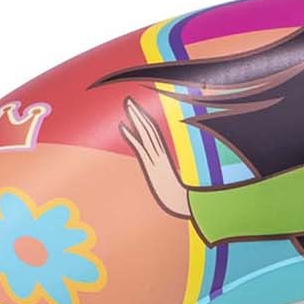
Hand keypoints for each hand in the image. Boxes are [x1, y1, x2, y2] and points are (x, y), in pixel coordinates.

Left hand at [120, 97, 191, 218]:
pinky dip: (132, 136)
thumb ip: (168, 181)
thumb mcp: (172, 186)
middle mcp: (160, 154)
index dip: (145, 121)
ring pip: (146, 133)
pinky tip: (123, 126)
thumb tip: (165, 182)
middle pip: (149, 129)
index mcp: (164, 157)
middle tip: (129, 100)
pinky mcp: (151, 166)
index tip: (137, 110)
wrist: (181, 204)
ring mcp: (156, 159)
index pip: (155, 134)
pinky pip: (141, 147)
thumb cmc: (179, 198)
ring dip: (137, 118)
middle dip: (139, 114)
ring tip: (128, 104)